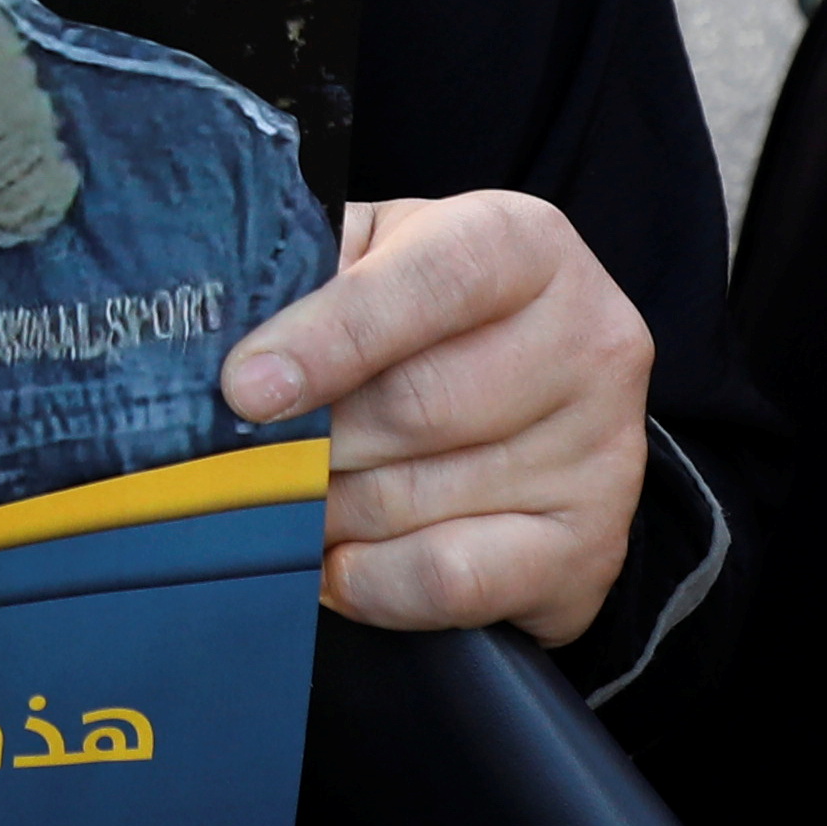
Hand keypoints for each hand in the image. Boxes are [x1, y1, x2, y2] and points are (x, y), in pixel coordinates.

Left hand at [217, 190, 648, 645]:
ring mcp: (602, 452)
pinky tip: (336, 563)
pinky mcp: (589, 548)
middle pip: (417, 404)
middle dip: (312, 442)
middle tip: (249, 457)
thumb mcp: (373, 260)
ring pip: (415, 498)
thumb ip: (312, 275)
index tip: (246, 389)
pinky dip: (371, 580)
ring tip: (293, 500)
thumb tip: (224, 341)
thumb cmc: (425, 323)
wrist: (533, 411)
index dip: (332, 336)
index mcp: (526, 244)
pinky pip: (450, 579)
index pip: (434, 281)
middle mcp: (590, 339)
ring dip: (327, 511)